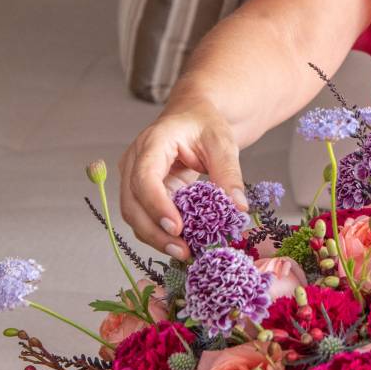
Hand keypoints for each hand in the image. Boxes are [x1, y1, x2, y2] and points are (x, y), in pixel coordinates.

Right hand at [117, 109, 247, 259]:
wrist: (193, 116)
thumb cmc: (206, 124)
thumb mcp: (223, 143)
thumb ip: (229, 174)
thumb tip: (238, 208)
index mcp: (153, 142)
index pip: (145, 178)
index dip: (157, 206)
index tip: (177, 228)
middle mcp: (134, 160)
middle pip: (132, 203)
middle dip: (155, 232)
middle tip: (184, 251)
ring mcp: (133, 177)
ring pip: (133, 215)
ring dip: (155, 238)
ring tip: (185, 253)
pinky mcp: (140, 191)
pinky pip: (144, 217)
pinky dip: (159, 233)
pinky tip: (181, 244)